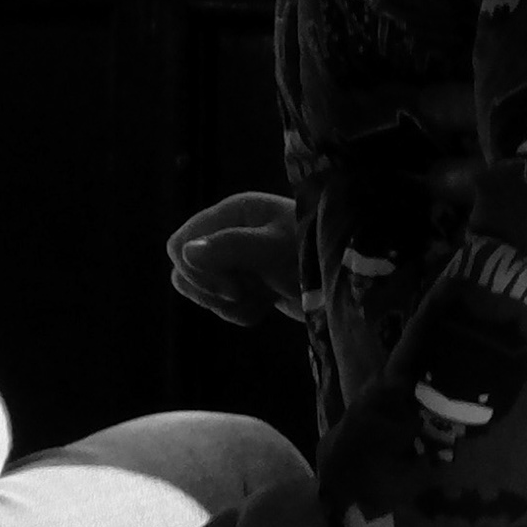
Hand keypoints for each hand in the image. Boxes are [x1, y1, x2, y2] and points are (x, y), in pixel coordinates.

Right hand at [167, 189, 305, 327]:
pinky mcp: (247, 285)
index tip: (232, 284)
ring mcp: (236, 261)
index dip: (197, 270)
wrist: (348, 282)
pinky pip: (222, 306)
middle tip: (244, 292)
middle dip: (211, 290)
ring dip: (227, 305)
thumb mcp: (274, 249)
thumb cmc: (314, 253)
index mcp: (231, 214)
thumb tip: (186, 252)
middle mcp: (228, 234)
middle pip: (185, 270)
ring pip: (202, 291)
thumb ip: (230, 248)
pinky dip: (242, 312)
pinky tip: (267, 306)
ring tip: (259, 298)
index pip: (179, 245)